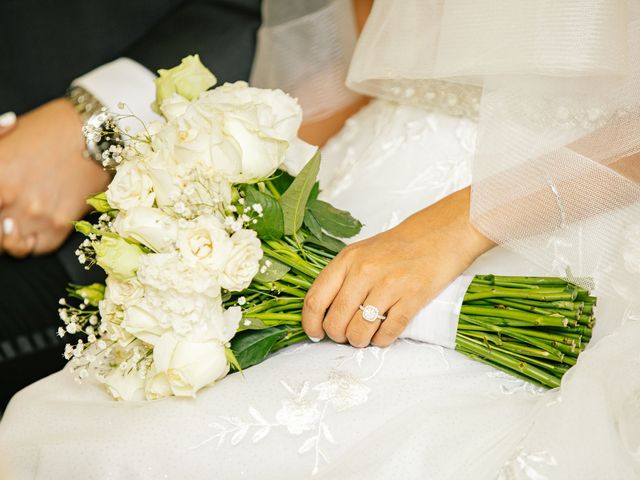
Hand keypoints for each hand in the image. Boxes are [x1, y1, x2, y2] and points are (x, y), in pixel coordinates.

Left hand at [0, 99, 110, 256]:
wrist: (91, 134)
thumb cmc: (47, 128)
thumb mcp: (6, 139)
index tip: (0, 205)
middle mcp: (11, 198)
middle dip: (0, 223)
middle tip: (6, 215)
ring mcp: (36, 214)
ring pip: (11, 243)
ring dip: (11, 235)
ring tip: (14, 222)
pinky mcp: (60, 224)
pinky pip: (38, 247)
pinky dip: (32, 242)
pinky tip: (32, 228)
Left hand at [302, 187, 495, 347]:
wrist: (439, 234)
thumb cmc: (398, 246)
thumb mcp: (361, 253)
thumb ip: (341, 278)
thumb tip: (323, 313)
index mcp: (347, 260)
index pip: (315, 299)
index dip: (310, 324)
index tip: (315, 334)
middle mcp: (364, 272)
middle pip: (336, 321)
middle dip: (337, 337)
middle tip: (345, 335)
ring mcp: (389, 285)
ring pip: (359, 331)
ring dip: (359, 341)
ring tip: (364, 337)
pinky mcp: (412, 298)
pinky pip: (388, 332)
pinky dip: (382, 341)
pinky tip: (382, 335)